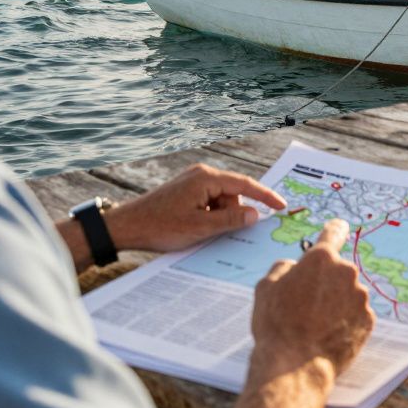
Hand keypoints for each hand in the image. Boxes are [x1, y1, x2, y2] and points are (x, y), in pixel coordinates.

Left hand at [105, 163, 285, 253]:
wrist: (125, 227)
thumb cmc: (160, 226)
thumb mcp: (200, 227)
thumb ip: (231, 220)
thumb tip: (256, 214)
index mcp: (206, 178)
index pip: (245, 185)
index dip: (266, 196)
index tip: (282, 206)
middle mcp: (201, 174)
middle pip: (233, 194)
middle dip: (232, 214)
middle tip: (218, 232)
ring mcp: (192, 182)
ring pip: (221, 201)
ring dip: (218, 218)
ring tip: (199, 232)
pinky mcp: (185, 191)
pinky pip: (208, 203)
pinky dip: (209, 216)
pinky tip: (195, 228)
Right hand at [250, 219, 374, 381]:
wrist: (294, 365)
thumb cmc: (277, 325)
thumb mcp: (266, 287)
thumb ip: (283, 267)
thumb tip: (294, 266)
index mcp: (321, 259)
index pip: (333, 233)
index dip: (334, 230)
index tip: (339, 228)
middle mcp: (346, 273)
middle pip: (338, 271)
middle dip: (326, 282)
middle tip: (305, 304)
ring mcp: (360, 297)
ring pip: (348, 294)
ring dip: (335, 303)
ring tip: (314, 325)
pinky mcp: (368, 321)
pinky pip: (356, 315)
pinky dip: (345, 321)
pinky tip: (327, 335)